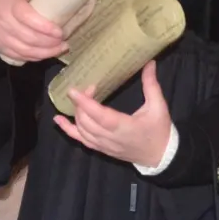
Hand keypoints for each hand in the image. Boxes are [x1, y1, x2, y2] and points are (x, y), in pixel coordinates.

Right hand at [0, 0, 65, 62]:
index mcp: (11, 4)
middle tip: (64, 40)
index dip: (44, 27)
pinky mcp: (2, 48)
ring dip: (45, 53)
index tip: (59, 31)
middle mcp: (5, 22)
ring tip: (61, 48)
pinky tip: (47, 54)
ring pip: (25, 50)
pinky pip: (20, 56)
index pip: (27, 17)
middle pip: (29, 37)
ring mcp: (2, 37)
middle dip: (49, 42)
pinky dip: (35, 58)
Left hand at [53, 62, 172, 167]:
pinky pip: (81, 140)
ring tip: (79, 98)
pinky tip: (57, 120)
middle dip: (81, 103)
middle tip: (89, 87)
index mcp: (125, 127)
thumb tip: (149, 62)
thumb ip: (151, 85)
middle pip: (86, 121)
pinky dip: (68, 130)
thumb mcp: (158, 107)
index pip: (100, 116)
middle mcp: (111, 138)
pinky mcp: (101, 149)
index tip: (73, 90)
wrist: (160, 156)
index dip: (85, 104)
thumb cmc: (159, 131)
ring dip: (76, 113)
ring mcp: (104, 145)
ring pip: (82, 130)